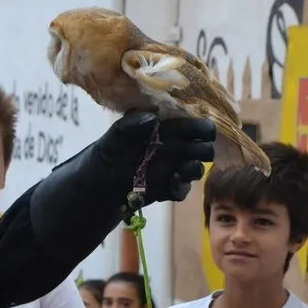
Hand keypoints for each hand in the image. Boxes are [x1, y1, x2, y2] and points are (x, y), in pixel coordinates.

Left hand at [100, 111, 215, 205]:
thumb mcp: (118, 131)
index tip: (204, 132)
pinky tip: (172, 182)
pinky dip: (179, 187)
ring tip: (183, 168)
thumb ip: (132, 122)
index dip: (205, 129)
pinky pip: (181, 190)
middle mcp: (179, 149)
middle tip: (195, 150)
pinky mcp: (168, 188)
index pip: (199, 127)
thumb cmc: (114, 146)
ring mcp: (175, 169)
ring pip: (196, 170)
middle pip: (204, 149)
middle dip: (204, 150)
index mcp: (172, 130)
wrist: (102, 175)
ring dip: (193, 169)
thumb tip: (152, 118)